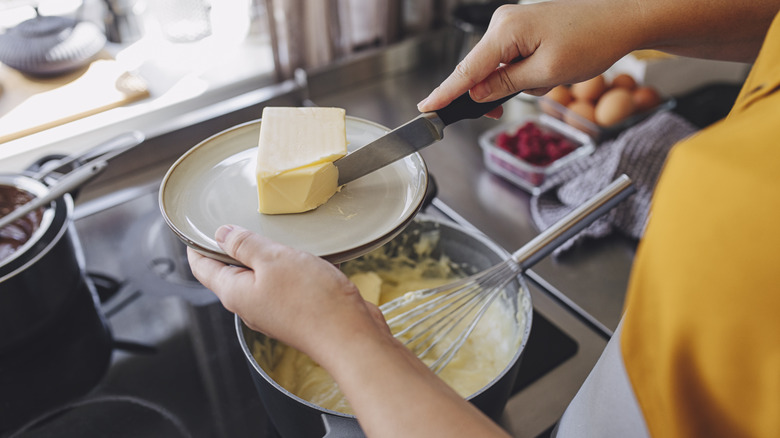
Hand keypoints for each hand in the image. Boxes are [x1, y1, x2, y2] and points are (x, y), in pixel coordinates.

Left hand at [187, 225, 388, 362]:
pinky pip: (285, 285)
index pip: (203, 267)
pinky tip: (304, 256)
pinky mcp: (298, 312)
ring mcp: (274, 310)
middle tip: (237, 222)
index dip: (197, 245)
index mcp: (235, 293)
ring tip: (273, 234)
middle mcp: (251, 305)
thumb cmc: (312, 301)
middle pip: (231, 273)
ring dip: (265, 256)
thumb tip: (222, 234)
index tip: (195, 228)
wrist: (350, 336)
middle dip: (231, 248)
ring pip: (261, 277)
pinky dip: (289, 268)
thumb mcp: (274, 259)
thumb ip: (246, 244)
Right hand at [418, 1, 634, 116]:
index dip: (445, 93)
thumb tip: (476, 94)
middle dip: (491, 93)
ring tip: (548, 80)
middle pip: (479, 70)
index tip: (425, 108)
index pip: (466, 70)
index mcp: (505, 30)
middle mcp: (504, 23)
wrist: (621, 19)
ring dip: (517, 84)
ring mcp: (513, 25)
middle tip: (499, 112)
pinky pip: (511, 60)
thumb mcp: (547, 74)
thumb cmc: (592, 41)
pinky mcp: (524, 30)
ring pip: (498, 68)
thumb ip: (506, 85)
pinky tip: (548, 73)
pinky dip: (524, 74)